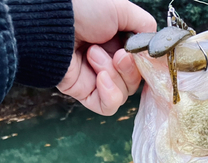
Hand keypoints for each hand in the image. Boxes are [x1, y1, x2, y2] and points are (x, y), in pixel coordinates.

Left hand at [57, 0, 155, 114]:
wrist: (52, 23)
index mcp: (118, 42)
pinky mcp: (85, 94)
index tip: (145, 55)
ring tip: (93, 55)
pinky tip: (100, 78)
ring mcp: (97, 80)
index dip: (147, 64)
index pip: (143, 64)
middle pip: (136, 81)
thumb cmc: (84, 9)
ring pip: (124, 93)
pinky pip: (108, 106)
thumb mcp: (122, 9)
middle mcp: (109, 62)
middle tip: (118, 55)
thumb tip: (155, 47)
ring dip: (114, 75)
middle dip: (130, 69)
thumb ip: (144, 26)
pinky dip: (109, 94)